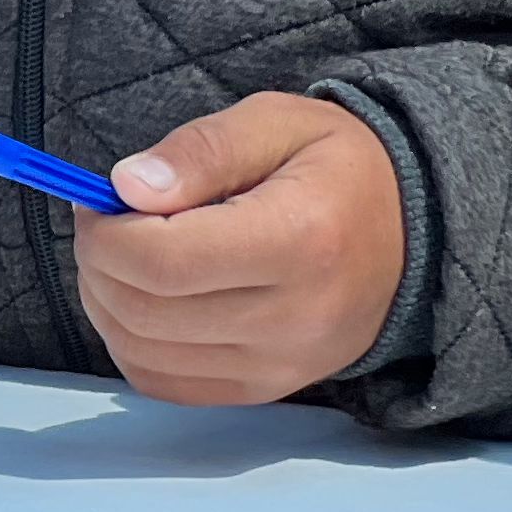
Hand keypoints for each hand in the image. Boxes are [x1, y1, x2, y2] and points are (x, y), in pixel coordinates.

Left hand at [74, 94, 407, 405]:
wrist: (413, 233)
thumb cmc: (336, 167)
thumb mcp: (275, 122)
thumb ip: (199, 150)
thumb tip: (125, 187)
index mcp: (300, 240)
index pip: (164, 262)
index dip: (106, 234)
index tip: (100, 201)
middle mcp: (295, 317)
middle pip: (145, 312)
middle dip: (97, 263)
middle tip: (103, 222)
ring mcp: (283, 365)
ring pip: (144, 353)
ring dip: (105, 303)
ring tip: (123, 255)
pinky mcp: (268, 389)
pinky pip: (166, 385)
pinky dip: (132, 344)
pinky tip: (143, 299)